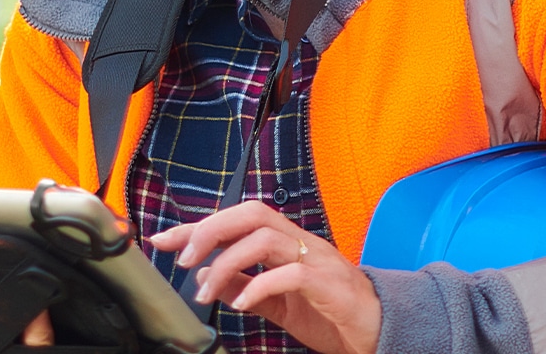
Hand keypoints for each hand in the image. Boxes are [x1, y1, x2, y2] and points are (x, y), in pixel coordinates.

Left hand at [150, 201, 380, 353]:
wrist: (383, 331)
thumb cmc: (331, 313)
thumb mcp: (277, 302)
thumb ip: (243, 285)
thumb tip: (203, 275)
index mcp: (285, 242)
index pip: (235, 221)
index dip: (196, 227)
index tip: (162, 240)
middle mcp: (300, 241)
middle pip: (251, 213)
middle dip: (210, 230)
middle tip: (181, 259)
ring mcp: (317, 259)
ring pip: (265, 237)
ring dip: (227, 262)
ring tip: (204, 291)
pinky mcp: (331, 284)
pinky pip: (292, 274)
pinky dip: (260, 285)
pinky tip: (241, 304)